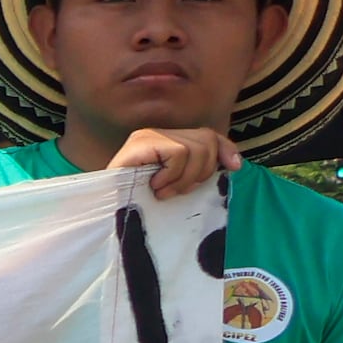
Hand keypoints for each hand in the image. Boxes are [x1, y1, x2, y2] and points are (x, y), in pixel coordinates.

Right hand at [112, 126, 237, 199]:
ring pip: (196, 148)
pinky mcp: (142, 142)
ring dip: (185, 178)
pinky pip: (178, 153)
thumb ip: (197, 172)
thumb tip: (234, 164)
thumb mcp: (176, 186)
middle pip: (207, 139)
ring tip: (165, 192)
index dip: (225, 149)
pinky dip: (172, 174)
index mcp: (167, 142)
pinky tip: (156, 186)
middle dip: (203, 170)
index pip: (209, 135)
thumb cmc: (139, 203)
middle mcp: (158, 133)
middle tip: (181, 191)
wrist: (107, 209)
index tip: (234, 168)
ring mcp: (148, 136)